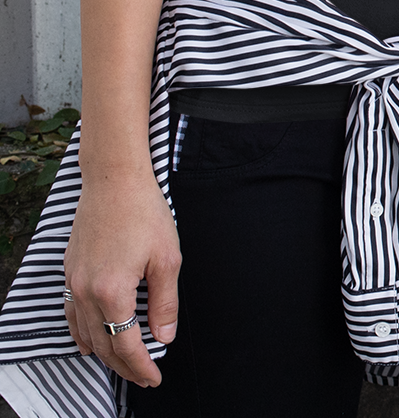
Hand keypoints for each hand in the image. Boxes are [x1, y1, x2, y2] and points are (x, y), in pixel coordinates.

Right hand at [65, 168, 180, 386]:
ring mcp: (74, 283)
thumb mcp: (167, 258)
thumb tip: (164, 337)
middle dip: (124, 366)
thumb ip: (164, 302)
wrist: (113, 182)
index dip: (141, 365)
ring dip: (104, 353)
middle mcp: (86, 292)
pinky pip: (72, 315)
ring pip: (86, 333)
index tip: (156, 377)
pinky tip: (90, 343)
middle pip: (104, 343)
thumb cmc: (145, 214)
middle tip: (143, 377)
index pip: (126, 343)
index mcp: (112, 291)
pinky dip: (81, 334)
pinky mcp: (69, 273)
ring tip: (124, 366)